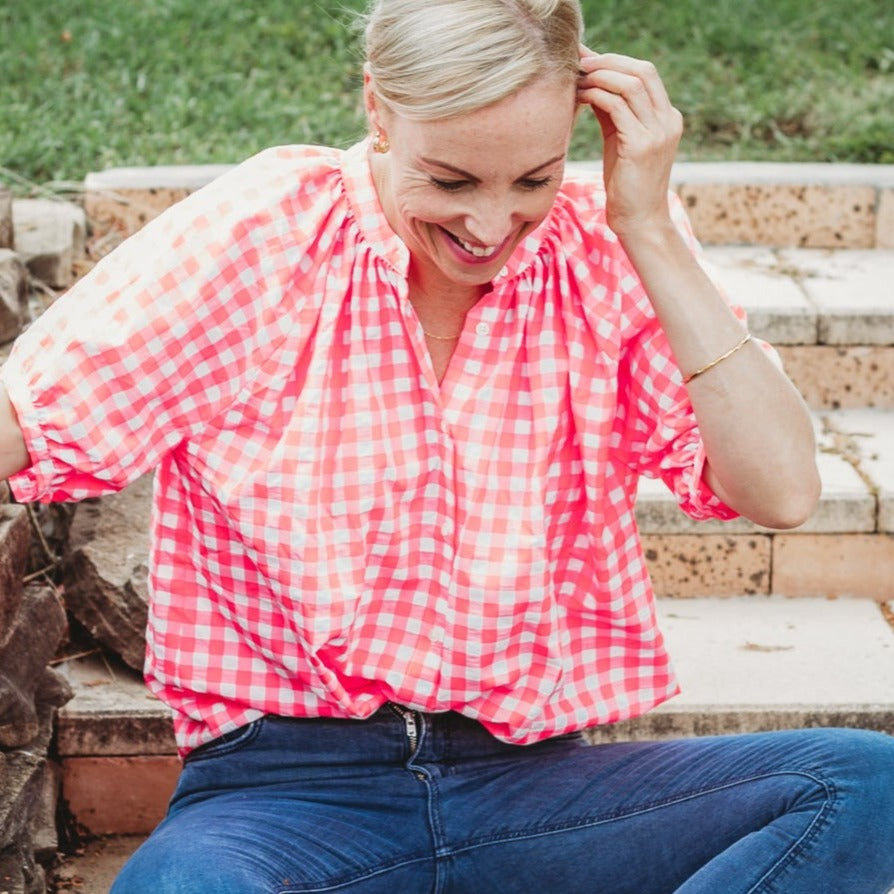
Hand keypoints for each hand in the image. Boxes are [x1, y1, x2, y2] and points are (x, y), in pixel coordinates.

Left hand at [577, 47, 682, 239]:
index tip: (588, 61)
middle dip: (608, 62)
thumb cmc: (626, 185)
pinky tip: (580, 99)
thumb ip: (612, 112)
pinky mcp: (642, 146)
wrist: (639, 221)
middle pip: (642, 70)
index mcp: (667, 117)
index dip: (616, 61)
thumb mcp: (620, 142)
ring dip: (599, 77)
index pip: (646, 73)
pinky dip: (596, 96)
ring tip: (577, 81)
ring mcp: (658, 132)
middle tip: (580, 64)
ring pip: (630, 84)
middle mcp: (668, 120)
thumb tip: (590, 83)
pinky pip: (617, 107)